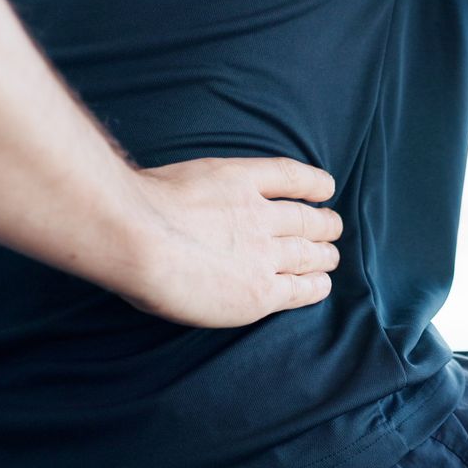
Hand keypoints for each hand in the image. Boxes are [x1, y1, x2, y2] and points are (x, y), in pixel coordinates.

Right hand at [118, 156, 343, 327]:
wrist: (139, 238)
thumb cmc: (134, 212)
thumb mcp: (169, 180)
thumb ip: (189, 194)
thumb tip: (182, 208)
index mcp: (236, 179)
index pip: (289, 176)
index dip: (312, 183)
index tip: (325, 188)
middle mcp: (257, 214)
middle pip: (306, 218)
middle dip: (324, 224)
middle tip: (332, 228)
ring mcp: (262, 252)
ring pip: (308, 251)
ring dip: (324, 255)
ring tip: (330, 258)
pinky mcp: (260, 291)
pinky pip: (301, 288)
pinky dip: (316, 285)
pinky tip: (322, 284)